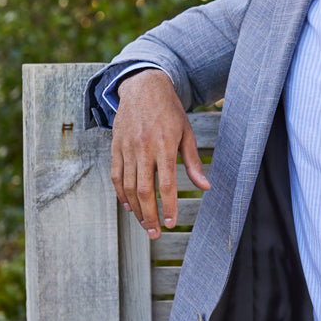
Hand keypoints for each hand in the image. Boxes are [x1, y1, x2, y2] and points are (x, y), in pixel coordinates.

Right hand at [111, 69, 208, 237]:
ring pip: (128, 186)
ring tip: (144, 224)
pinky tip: (128, 206)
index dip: (168, 206)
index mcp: (164, 145)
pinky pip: (116, 175)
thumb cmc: (169, 111)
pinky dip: (120, 194)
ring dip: (135, 209)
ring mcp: (127, 147)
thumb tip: (205, 187)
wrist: (143, 86)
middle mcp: (143, 148)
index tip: (171, 223)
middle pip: (144, 190)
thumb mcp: (187, 133)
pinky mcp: (116, 146)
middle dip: (149, 216)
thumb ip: (193, 162)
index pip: (166, 184)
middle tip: (155, 234)